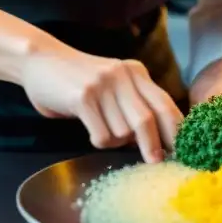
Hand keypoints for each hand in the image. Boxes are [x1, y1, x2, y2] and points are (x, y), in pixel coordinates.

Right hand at [21, 48, 183, 163]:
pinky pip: (102, 135)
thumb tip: (157, 141)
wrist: (39, 60)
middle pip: (148, 119)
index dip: (175, 130)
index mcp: (135, 72)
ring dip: (115, 142)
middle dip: (154, 145)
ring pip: (123, 132)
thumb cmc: (77, 80)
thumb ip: (133, 104)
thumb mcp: (112, 84)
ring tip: (100, 129)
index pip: (164, 104)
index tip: (181, 151)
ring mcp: (103, 85)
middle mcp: (123, 75)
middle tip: (155, 162)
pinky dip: (99, 141)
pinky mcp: (83, 97)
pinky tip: (89, 130)